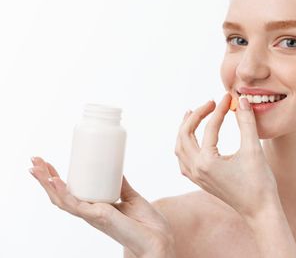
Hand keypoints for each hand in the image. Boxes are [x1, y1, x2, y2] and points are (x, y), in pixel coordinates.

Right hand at [29, 157, 173, 256]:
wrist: (159, 237)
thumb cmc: (146, 223)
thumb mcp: (131, 197)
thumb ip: (122, 185)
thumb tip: (117, 169)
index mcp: (95, 207)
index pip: (69, 193)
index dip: (55, 180)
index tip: (46, 164)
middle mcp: (90, 212)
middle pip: (59, 196)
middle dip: (44, 179)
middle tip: (34, 160)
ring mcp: (93, 215)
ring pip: (62, 200)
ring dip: (47, 183)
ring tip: (36, 168)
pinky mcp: (100, 217)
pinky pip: (77, 205)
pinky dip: (64, 194)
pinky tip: (56, 182)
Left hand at [175, 93, 278, 219]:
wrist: (260, 211)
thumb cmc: (259, 183)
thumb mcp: (253, 150)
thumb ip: (246, 123)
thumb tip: (241, 100)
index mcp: (207, 162)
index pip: (209, 127)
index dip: (220, 109)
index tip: (229, 97)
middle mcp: (196, 170)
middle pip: (184, 135)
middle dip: (196, 115)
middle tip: (211, 103)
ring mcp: (197, 177)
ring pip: (180, 148)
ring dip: (185, 129)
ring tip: (193, 113)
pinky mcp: (201, 181)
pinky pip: (183, 160)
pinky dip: (185, 145)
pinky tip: (193, 139)